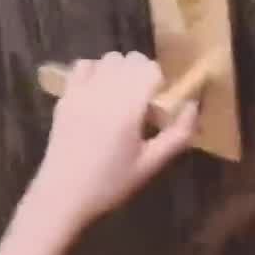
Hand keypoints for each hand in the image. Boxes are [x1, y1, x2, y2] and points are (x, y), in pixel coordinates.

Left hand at [34, 52, 197, 229]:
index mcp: (127, 107)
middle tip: (143, 101)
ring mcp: (81, 91)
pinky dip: (95, 72)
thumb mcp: (150, 165)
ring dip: (120, 70)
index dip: (160, 82)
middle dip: (142, 74)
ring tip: (121, 96)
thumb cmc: (110, 183)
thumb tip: (193, 106)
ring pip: (109, 58)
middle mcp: (104, 91)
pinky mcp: (65, 96)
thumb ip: (178, 134)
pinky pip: (84, 66)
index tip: (158, 104)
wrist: (62, 196)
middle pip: (131, 59)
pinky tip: (98, 94)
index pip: (150, 69)